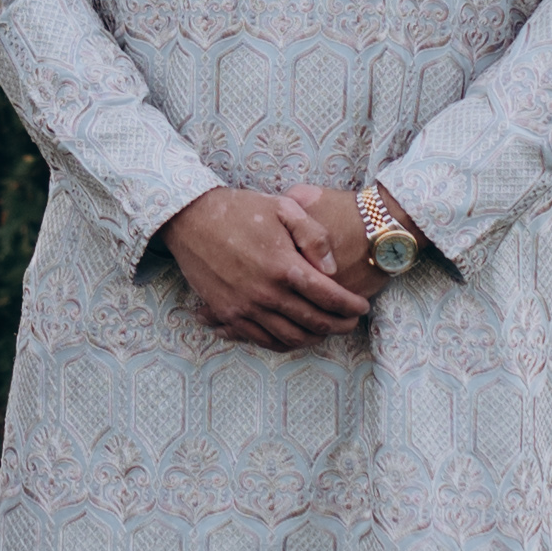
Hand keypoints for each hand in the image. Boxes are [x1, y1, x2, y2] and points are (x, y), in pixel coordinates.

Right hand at [161, 187, 372, 351]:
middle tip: (351, 322)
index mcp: (284, 267)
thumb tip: (332, 270)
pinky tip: (294, 335)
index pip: (328, 297)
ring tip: (326, 330)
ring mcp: (245, 307)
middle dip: (339, 326)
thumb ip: (315, 237)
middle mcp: (266, 294)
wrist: (190, 219)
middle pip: (313, 323)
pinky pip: (261, 340)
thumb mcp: (284, 207)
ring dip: (313, 339)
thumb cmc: (240, 209)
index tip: (362, 307)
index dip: (350, 306)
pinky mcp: (227, 313)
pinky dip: (283, 343)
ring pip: (289, 338)